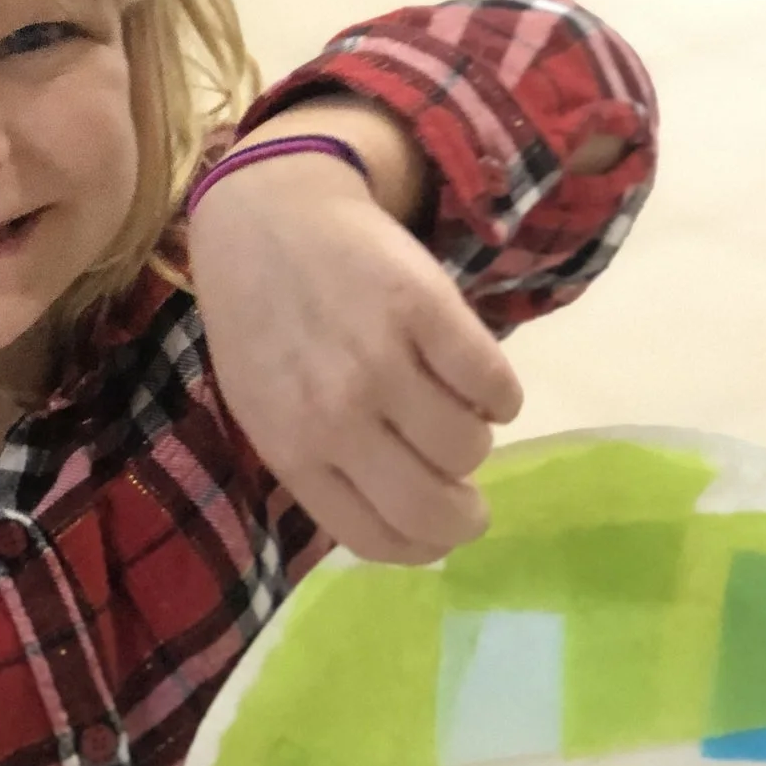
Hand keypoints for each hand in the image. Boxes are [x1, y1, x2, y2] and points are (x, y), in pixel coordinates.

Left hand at [189, 148, 521, 563]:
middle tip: (472, 498)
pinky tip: (479, 380)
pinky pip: (494, 384)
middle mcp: (336, 415)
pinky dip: (500, 394)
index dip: (424, 548)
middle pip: (432, 507)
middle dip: (466, 516)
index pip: (376, 538)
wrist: (267, 218)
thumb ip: (323, 468)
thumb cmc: (265, 326)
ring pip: (469, 447)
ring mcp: (382, 361)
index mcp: (292, 451)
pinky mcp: (428, 310)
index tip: (442, 534)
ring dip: (475, 440)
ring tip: (452, 410)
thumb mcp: (266, 411)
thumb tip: (402, 527)